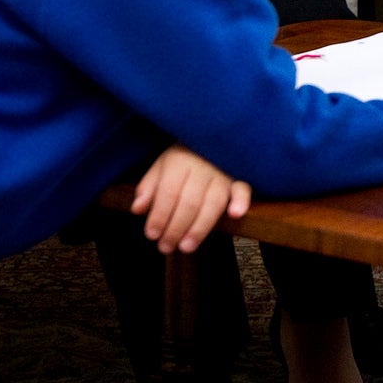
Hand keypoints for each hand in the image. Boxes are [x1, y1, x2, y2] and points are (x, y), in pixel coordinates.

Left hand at [131, 145, 251, 254]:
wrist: (214, 135)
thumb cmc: (184, 156)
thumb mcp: (161, 165)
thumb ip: (148, 186)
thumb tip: (138, 209)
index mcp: (180, 162)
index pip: (169, 192)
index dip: (159, 215)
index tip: (151, 235)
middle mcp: (203, 167)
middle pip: (190, 202)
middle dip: (176, 228)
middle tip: (166, 247)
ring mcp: (224, 172)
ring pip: (214, 203)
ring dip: (200, 227)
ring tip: (187, 246)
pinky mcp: (241, 178)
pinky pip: (244, 189)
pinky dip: (241, 201)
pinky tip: (235, 215)